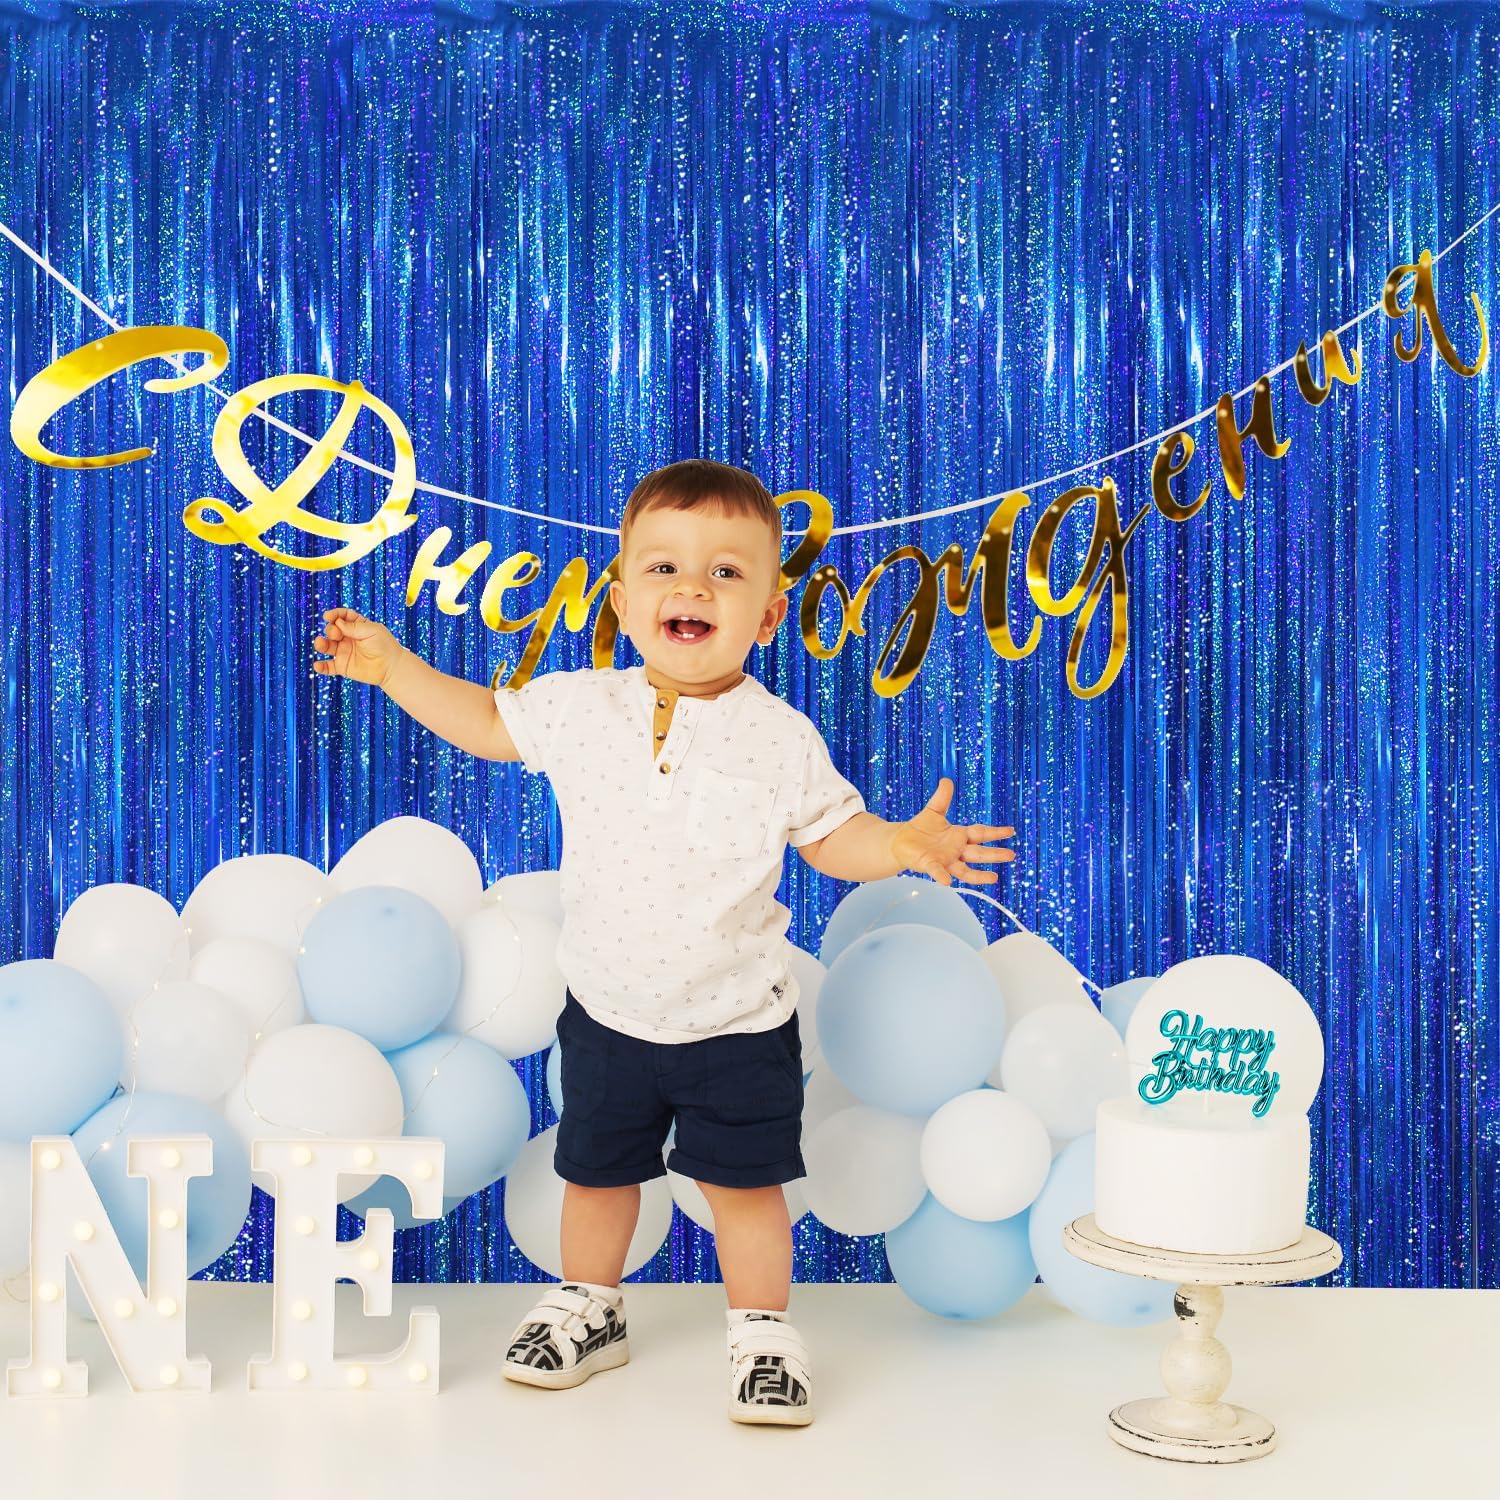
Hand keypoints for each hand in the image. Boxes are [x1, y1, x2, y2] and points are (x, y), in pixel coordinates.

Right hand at [312, 608, 403, 688]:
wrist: (391, 667)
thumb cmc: (385, 646)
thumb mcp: (372, 631)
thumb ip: (354, 627)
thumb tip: (337, 622)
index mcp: (356, 626)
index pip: (342, 617)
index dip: (334, 615)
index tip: (328, 616)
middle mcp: (348, 638)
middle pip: (332, 630)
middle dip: (330, 629)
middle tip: (335, 633)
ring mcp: (344, 652)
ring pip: (326, 646)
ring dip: (320, 644)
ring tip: (320, 644)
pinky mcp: (342, 667)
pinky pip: (328, 667)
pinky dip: (321, 667)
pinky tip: (317, 665)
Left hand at [889, 778, 1015, 885]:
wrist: (899, 842)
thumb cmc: (919, 829)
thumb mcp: (933, 811)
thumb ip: (942, 798)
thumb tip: (947, 780)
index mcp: (959, 836)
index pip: (980, 833)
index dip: (995, 832)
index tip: (1011, 831)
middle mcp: (955, 851)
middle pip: (978, 853)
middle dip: (994, 854)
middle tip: (1011, 855)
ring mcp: (944, 860)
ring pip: (964, 870)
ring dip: (978, 875)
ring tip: (994, 877)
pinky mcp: (929, 865)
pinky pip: (937, 871)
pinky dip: (942, 876)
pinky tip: (947, 881)